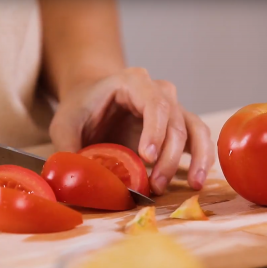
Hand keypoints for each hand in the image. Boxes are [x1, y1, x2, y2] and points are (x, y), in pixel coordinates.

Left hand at [49, 67, 214, 194]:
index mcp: (133, 82)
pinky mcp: (178, 127)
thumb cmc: (80, 107)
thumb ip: (68, 147)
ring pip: (195, 129)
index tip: (146, 158)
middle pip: (175, 122)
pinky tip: (196, 181)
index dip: (155, 132)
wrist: (91, 97)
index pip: (154, 104)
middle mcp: (159, 91)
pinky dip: (202, 159)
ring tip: (193, 185)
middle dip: (169, 157)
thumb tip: (75, 177)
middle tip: (156, 185)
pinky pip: (199, 139)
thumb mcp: (64, 124)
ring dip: (197, 158)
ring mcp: (173, 108)